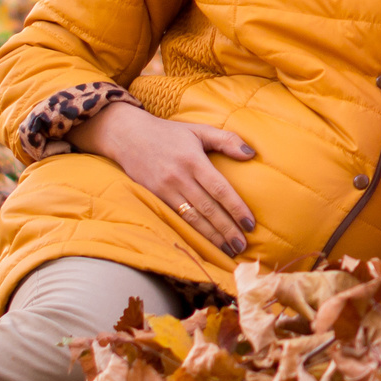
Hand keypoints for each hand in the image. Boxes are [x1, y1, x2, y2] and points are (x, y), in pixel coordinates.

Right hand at [72, 101, 258, 256]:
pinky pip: (176, 218)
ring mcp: (164, 189)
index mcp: (193, 160)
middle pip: (207, 209)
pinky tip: (204, 243)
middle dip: (226, 229)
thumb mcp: (199, 130)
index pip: (219, 189)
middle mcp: (179, 177)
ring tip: (228, 249)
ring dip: (211, 237)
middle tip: (242, 245)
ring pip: (192, 218)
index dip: (236, 208)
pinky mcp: (153, 197)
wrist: (128, 136)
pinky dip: (192, 232)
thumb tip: (251, 154)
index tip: (250, 224)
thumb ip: (227, 140)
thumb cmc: (170, 134)